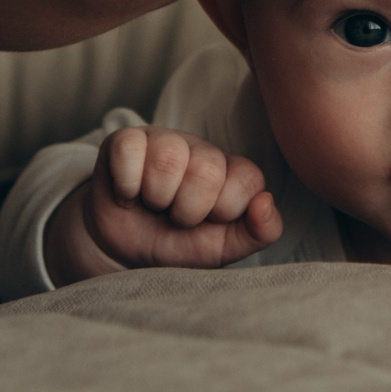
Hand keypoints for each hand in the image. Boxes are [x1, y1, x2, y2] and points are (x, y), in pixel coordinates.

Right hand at [46, 127, 282, 285]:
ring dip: (156, 197)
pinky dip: (126, 185)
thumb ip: (260, 232)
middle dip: (187, 210)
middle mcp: (202, 149)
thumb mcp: (224, 248)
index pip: (247, 180)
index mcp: (232, 172)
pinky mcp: (125, 139)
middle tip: (175, 216)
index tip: (206, 222)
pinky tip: (128, 194)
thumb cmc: (178, 244)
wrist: (125, 252)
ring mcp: (164, 139)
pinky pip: (129, 150)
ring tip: (152, 204)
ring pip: (168, 158)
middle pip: (207, 171)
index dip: (223, 212)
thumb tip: (266, 202)